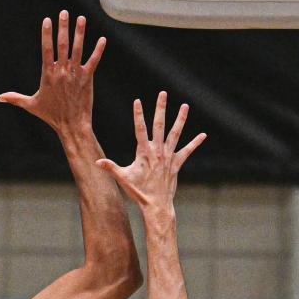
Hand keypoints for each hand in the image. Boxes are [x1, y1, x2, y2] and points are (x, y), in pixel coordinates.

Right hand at [0, 10, 105, 134]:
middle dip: (63, 27)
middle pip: (62, 45)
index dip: (47, 34)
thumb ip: (15, 98)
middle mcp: (62, 71)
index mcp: (48, 74)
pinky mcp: (87, 79)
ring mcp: (75, 74)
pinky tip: (103, 39)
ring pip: (78, 50)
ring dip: (80, 33)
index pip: (46, 50)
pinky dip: (98, 50)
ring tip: (81, 19)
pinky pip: (93, 61)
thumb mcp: (31, 105)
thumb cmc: (51, 116)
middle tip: (64, 12)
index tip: (47, 20)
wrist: (71, 125)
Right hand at [97, 92, 205, 209]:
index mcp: (144, 152)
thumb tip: (96, 162)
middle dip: (160, 109)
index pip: (140, 129)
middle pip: (159, 125)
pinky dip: (195, 143)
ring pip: (175, 134)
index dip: (138, 115)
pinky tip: (203, 135)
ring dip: (180, 120)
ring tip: (185, 106)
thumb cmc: (139, 192)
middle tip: (162, 93)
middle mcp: (158, 151)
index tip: (138, 101)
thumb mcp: (123, 178)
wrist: (156, 205)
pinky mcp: (176, 164)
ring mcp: (169, 157)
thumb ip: (110, 168)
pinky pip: (187, 151)